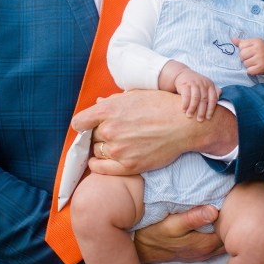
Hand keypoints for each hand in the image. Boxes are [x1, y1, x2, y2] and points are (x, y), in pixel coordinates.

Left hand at [72, 89, 237, 174]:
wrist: (184, 124)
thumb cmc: (161, 105)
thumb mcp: (135, 95)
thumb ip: (113, 101)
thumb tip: (97, 103)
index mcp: (109, 110)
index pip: (79, 122)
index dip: (83, 124)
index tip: (87, 125)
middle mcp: (110, 130)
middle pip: (91, 137)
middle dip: (98, 134)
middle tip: (112, 132)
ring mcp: (119, 149)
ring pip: (97, 151)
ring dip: (102, 148)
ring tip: (116, 143)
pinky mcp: (128, 165)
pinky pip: (101, 169)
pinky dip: (96, 165)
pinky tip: (97, 162)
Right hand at [134, 205, 224, 263]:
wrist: (142, 246)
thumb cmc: (156, 232)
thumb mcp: (173, 223)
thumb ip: (194, 218)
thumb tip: (214, 210)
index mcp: (207, 243)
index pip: (231, 229)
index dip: (233, 213)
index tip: (232, 198)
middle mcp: (209, 250)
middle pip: (229, 234)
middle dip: (232, 219)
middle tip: (231, 199)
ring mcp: (204, 251)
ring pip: (223, 238)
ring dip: (225, 224)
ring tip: (224, 206)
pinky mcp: (198, 249)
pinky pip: (215, 239)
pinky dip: (217, 229)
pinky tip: (213, 217)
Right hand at [174, 69, 221, 121]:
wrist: (182, 74)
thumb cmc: (196, 83)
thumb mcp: (206, 85)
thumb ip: (213, 91)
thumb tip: (220, 97)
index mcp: (210, 85)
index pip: (213, 99)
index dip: (211, 109)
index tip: (208, 118)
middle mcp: (203, 83)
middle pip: (204, 100)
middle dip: (201, 111)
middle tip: (199, 120)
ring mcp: (194, 83)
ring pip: (195, 98)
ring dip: (192, 108)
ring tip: (189, 116)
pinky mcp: (185, 84)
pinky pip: (186, 96)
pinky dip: (185, 104)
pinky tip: (183, 110)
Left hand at [233, 37, 263, 75]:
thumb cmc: (262, 51)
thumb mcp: (254, 43)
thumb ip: (243, 42)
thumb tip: (232, 39)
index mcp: (257, 41)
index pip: (241, 46)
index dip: (243, 50)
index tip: (250, 51)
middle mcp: (259, 49)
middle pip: (242, 55)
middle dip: (244, 58)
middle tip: (251, 58)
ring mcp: (261, 58)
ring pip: (245, 63)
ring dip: (248, 65)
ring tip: (254, 63)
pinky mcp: (262, 67)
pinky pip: (249, 71)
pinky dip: (251, 71)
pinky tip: (256, 68)